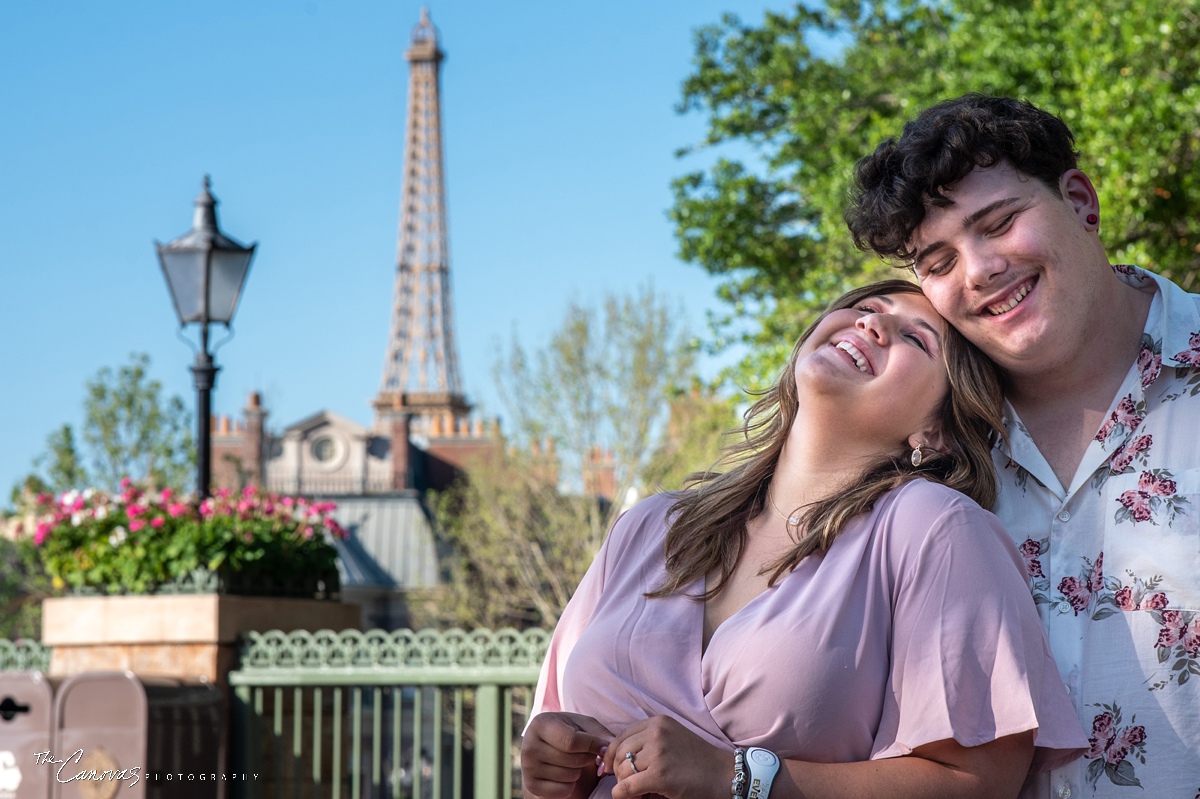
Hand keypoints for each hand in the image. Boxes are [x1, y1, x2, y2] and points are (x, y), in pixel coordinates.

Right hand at [522, 712, 612, 798]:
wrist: (545, 752)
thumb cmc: (568, 734)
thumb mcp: (583, 726)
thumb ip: (599, 733)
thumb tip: (611, 746)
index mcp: (541, 724)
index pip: (572, 741)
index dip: (592, 745)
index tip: (602, 746)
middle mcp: (529, 745)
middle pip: (572, 760)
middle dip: (587, 758)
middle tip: (585, 754)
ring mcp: (528, 767)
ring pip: (569, 776)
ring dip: (578, 772)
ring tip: (572, 762)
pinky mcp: (532, 786)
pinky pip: (563, 790)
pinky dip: (570, 786)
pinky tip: (564, 775)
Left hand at [602, 715, 729, 798]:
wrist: (723, 775)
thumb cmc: (698, 760)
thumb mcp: (672, 738)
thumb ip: (648, 741)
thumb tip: (614, 760)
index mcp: (658, 723)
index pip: (621, 736)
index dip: (611, 754)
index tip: (610, 768)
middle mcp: (656, 733)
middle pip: (620, 753)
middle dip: (618, 772)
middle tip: (628, 784)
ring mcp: (658, 753)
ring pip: (622, 771)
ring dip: (624, 784)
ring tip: (637, 791)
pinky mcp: (660, 775)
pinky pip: (627, 787)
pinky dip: (622, 795)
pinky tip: (631, 798)